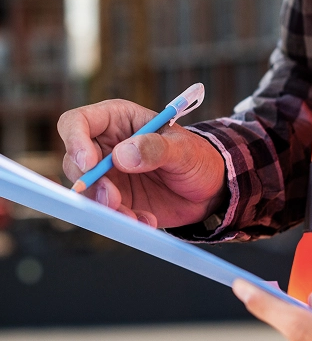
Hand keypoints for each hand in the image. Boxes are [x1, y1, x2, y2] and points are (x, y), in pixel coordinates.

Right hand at [58, 99, 225, 227]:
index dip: (75, 140)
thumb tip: (121, 156)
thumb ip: (155, 148)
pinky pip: (105, 212)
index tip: (89, 164)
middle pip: (74, 161)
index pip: (77, 122)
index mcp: (117, 120)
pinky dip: (122, 220)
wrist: (209, 189)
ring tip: (133, 216)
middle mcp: (105, 146)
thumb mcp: (183, 148)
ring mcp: (108, 175)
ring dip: (105, 207)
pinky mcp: (116, 200)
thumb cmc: (196, 156)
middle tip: (114, 198)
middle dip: (90, 183)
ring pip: (87, 191)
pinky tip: (146, 220)